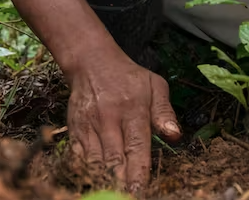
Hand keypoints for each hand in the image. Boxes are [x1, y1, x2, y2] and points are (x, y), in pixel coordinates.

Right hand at [65, 48, 181, 192]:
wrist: (91, 62)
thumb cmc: (128, 77)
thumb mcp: (155, 86)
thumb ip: (165, 113)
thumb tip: (174, 136)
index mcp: (133, 110)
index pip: (137, 148)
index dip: (138, 173)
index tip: (140, 192)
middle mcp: (109, 119)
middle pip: (113, 160)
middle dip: (120, 184)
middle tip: (126, 197)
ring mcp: (89, 125)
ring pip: (94, 161)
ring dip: (102, 180)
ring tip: (110, 193)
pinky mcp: (74, 129)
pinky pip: (77, 157)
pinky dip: (85, 172)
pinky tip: (93, 181)